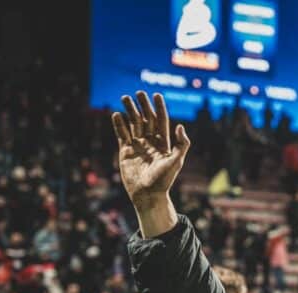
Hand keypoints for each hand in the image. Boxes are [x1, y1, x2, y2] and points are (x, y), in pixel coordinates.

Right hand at [111, 91, 189, 208]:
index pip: (161, 121)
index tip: (157, 95)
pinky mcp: (126, 151)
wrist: (147, 195)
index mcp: (163, 143)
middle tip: (138, 93)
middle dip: (143, 106)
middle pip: (146, 119)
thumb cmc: (163, 180)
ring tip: (124, 98)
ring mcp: (138, 146)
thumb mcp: (176, 162)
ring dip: (130, 111)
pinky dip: (119, 125)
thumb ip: (181, 145)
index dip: (159, 108)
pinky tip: (116, 114)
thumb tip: (180, 126)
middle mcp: (150, 142)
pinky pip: (122, 135)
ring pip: (133, 124)